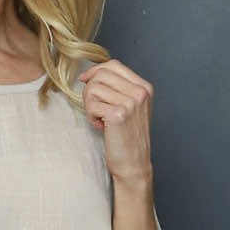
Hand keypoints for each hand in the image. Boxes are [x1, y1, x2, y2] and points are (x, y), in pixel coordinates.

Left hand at [76, 58, 153, 186]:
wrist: (133, 165)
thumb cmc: (128, 138)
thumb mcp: (130, 108)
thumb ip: (119, 89)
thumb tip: (92, 74)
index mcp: (144, 87)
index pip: (114, 65)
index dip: (95, 71)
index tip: (85, 81)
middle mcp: (140, 92)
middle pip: (101, 74)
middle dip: (90, 90)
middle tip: (94, 108)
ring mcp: (131, 102)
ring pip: (93, 88)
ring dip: (90, 105)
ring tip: (100, 119)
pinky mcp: (119, 114)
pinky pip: (92, 104)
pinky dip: (91, 116)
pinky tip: (101, 126)